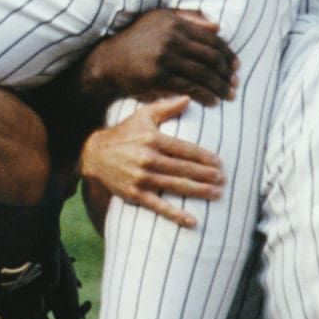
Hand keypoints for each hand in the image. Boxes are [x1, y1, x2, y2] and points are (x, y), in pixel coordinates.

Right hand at [78, 96, 225, 227]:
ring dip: (199, 191)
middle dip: (207, 175)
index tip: (220, 163)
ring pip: (176, 186)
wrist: (95, 155)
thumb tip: (189, 98)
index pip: (185, 149)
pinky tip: (193, 221)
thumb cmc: (124, 133)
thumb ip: (167, 107)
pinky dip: (176, 215)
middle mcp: (148, 159)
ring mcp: (141, 179)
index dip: (205, 157)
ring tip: (217, 194)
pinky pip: (159, 206)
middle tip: (224, 179)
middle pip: (184, 169)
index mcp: (153, 139)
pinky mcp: (135, 194)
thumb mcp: (143, 115)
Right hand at [79, 9, 237, 105]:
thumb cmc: (137, 39)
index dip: (228, 54)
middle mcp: (171, 38)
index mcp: (175, 23)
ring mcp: (164, 58)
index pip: (212, 39)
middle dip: (227, 72)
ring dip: (220, 86)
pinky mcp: (158, 77)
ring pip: (202, 74)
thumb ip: (189, 18)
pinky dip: (205, 96)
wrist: (109, 61)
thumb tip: (217, 27)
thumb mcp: (159, 19)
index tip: (236, 66)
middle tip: (236, 83)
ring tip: (229, 95)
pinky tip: (213, 102)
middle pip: (210, 56)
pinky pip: (189, 88)